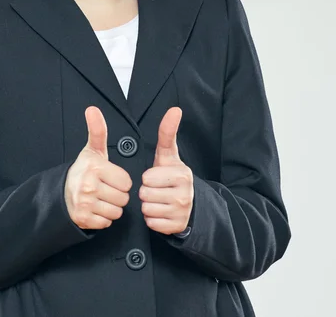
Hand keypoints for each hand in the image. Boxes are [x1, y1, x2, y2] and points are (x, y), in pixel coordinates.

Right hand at [64, 106, 132, 229]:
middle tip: (105, 189)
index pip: (127, 182)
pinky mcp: (83, 219)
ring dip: (112, 208)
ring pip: (117, 212)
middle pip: (123, 198)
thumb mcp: (92, 150)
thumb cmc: (84, 170)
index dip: (121, 181)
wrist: (62, 192)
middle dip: (117, 195)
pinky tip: (96, 208)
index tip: (110, 177)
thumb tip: (92, 109)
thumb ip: (98, 130)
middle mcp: (89, 186)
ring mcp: (85, 203)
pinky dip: (103, 218)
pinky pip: (107, 223)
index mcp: (95, 167)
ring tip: (101, 198)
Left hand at [139, 107, 193, 234]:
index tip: (157, 178)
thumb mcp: (169, 155)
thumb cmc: (172, 176)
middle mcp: (184, 193)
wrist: (190, 204)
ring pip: (147, 209)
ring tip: (159, 201)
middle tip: (157, 190)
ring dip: (148, 206)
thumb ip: (168, 132)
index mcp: (182, 174)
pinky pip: (151, 223)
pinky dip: (152, 220)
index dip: (148, 178)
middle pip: (145, 194)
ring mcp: (182, 212)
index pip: (147, 177)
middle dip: (146, 192)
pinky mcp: (176, 227)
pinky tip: (161, 213)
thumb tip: (175, 109)